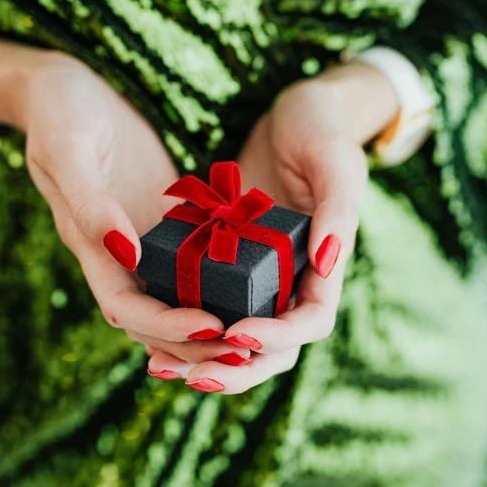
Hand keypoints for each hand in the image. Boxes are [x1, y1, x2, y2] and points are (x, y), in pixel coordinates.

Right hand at [17, 55, 235, 349]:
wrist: (64, 84)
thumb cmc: (59, 110)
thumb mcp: (67, 149)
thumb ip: (90, 204)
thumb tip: (128, 254)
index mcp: (89, 244)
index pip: (127, 308)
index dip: (166, 326)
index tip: (211, 326)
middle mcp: (118, 252)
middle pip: (157, 317)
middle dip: (199, 338)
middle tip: (250, 345)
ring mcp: (143, 236)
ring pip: (179, 296)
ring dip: (216, 317)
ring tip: (261, 326)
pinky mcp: (166, 216)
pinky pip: (196, 258)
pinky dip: (222, 277)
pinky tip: (261, 279)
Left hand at [143, 61, 400, 392]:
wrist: (297, 111)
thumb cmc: (323, 129)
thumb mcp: (336, 161)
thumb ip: (338, 210)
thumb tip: (327, 261)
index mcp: (326, 263)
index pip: (310, 321)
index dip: (277, 337)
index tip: (235, 333)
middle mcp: (293, 278)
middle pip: (271, 347)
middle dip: (234, 368)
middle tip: (191, 376)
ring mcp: (260, 272)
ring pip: (235, 335)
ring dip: (202, 358)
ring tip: (159, 367)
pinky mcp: (228, 259)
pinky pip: (208, 303)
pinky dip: (184, 324)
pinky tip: (148, 333)